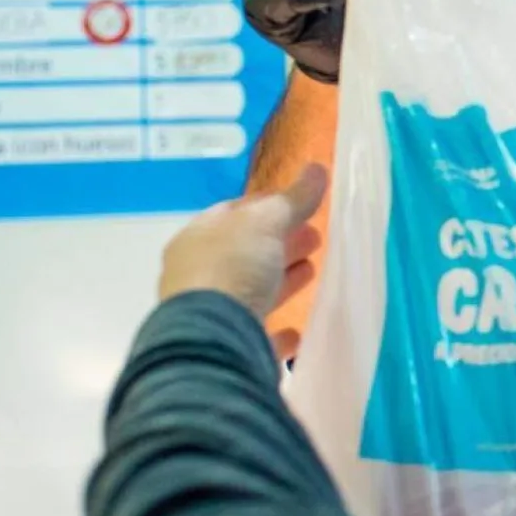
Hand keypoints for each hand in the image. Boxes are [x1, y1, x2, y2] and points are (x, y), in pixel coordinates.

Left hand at [158, 165, 328, 344]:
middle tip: (315, 238)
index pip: (235, 214)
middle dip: (280, 243)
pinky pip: (256, 333)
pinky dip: (276, 328)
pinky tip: (295, 330)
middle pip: (245, 252)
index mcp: (198, 237)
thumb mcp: (266, 222)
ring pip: (250, 290)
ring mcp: (210, 313)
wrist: (212, 341)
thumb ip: (293, 199)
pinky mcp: (227, 346)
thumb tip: (318, 168)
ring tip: (313, 272)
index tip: (303, 208)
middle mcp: (197, 274)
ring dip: (280, 281)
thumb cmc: (232, 268)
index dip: (270, 207)